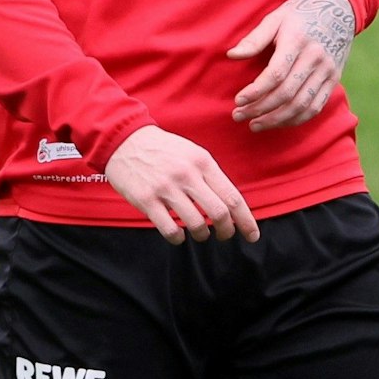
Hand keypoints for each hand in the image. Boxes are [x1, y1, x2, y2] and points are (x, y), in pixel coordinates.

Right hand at [104, 125, 257, 244]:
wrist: (125, 140)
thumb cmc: (163, 150)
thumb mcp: (193, 154)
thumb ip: (210, 176)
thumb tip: (230, 204)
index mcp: (203, 162)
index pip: (232, 196)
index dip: (246, 220)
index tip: (252, 235)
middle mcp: (187, 175)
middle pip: (219, 213)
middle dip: (226, 230)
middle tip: (224, 235)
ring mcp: (166, 188)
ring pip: (196, 224)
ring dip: (202, 235)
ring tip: (200, 233)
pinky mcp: (146, 200)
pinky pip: (169, 229)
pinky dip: (178, 238)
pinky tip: (178, 235)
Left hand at [229, 0, 353, 129]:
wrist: (339, 9)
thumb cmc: (300, 13)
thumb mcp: (276, 18)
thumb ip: (255, 38)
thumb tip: (232, 55)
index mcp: (298, 40)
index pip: (276, 74)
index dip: (256, 91)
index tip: (238, 100)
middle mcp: (316, 57)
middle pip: (287, 93)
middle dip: (260, 109)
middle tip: (239, 115)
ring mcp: (328, 70)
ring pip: (301, 105)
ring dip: (276, 119)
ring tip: (255, 124)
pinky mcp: (334, 79)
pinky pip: (316, 107)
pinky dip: (295, 119)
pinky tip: (278, 121)